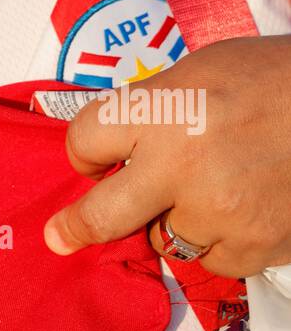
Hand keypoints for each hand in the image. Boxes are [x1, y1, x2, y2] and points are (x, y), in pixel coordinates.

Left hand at [43, 35, 290, 277]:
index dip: (85, 152)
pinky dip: (222, 239)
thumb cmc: (271, 78)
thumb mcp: (199, 71)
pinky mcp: (254, 247)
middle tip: (60, 237)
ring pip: (165, 241)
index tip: (91, 160)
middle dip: (77, 227)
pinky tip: (245, 204)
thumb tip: (115, 148)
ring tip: (211, 187)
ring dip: (174, 222)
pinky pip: (214, 260)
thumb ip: (151, 109)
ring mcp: (218, 213)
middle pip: (102, 216)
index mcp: (161, 109)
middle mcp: (180, 165)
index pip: (85, 140)